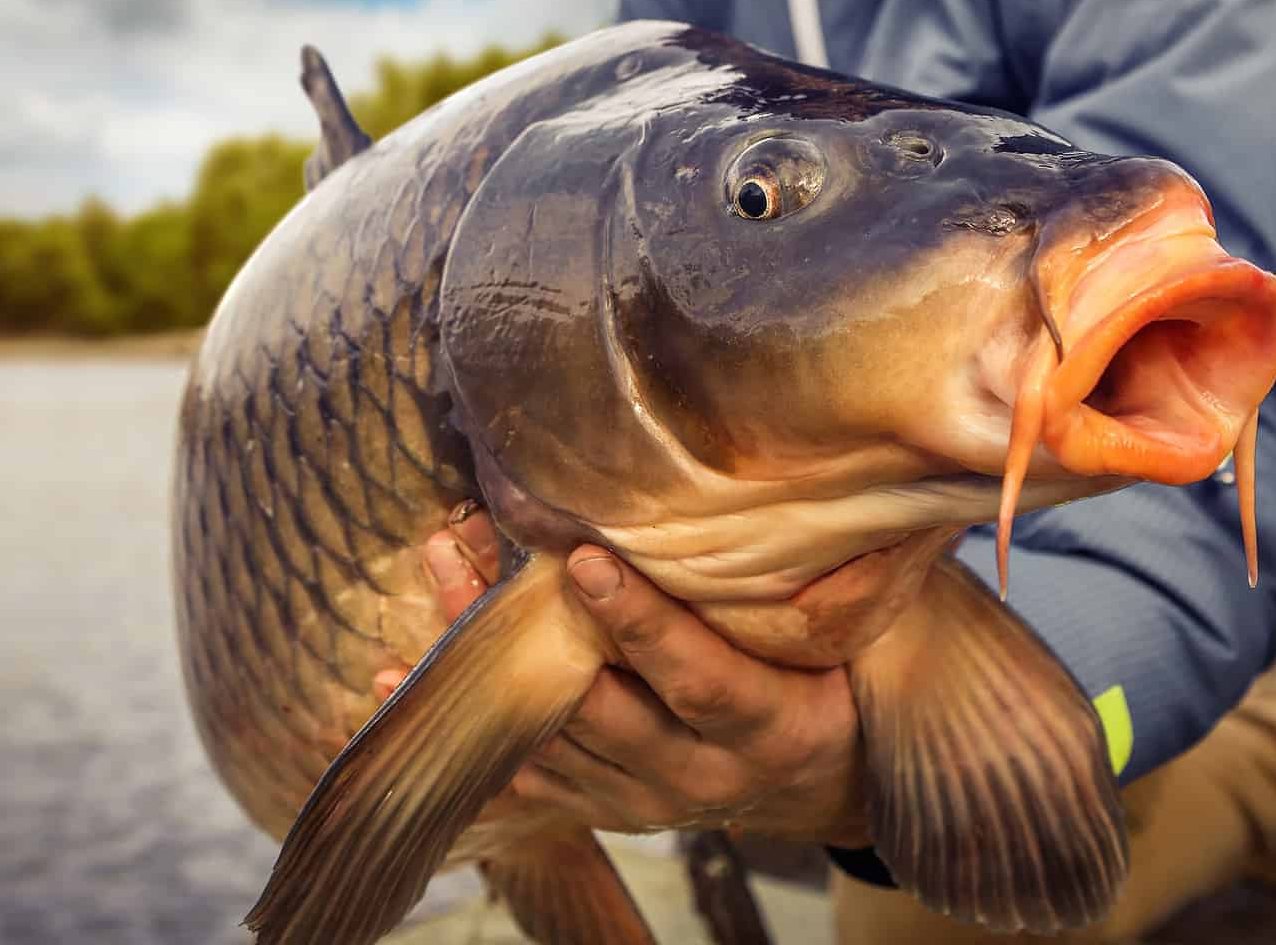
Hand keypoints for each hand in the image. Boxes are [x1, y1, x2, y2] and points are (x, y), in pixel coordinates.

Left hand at [375, 506, 874, 846]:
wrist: (823, 779)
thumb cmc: (835, 672)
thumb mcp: (856, 630)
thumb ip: (851, 567)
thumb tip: (884, 469)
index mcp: (774, 727)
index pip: (703, 678)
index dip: (644, 626)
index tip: (586, 560)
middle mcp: (703, 775)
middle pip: (602, 708)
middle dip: (531, 627)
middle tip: (471, 551)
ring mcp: (642, 798)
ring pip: (548, 734)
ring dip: (483, 660)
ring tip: (437, 571)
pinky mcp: (596, 806)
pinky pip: (513, 776)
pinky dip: (450, 730)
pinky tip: (391, 684)